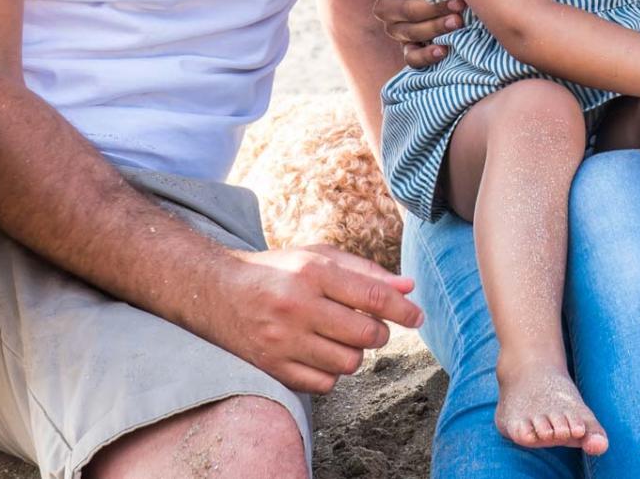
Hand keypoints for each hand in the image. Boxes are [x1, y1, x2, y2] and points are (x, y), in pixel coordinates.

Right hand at [206, 243, 423, 393]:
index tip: (418, 316)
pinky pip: (325, 383)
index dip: (402, 309)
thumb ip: (366, 271)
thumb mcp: (320, 256)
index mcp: (312, 271)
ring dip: (356, 352)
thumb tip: (409, 288)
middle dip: (380, 332)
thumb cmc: (280, 270)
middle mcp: (298, 306)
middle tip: (374, 325)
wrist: (222, 292)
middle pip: (364, 334)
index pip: (371, 296)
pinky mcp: (274, 367)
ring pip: (348, 362)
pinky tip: (323, 352)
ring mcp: (284, 340)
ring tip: (343, 337)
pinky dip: (333, 371)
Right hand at [371, 0, 463, 67]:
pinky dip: (426, 57)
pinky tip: (444, 50)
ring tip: (459, 22)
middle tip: (461, 3)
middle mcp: (383, 5)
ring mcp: (393, 27)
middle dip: (436, 8)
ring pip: (411, 33)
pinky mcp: (406, 45)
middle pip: (408, 10)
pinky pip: (411, 57)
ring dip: (436, 28)